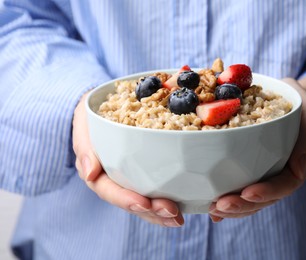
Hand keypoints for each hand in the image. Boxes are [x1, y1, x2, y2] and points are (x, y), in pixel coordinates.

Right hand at [72, 93, 183, 226]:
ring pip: (142, 203)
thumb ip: (84, 145)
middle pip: (129, 201)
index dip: (125, 199)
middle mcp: (111, 180)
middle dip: (150, 210)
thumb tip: (89, 173)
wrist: (103, 108)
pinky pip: (152, 192)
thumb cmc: (92, 115)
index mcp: (95, 171)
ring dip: (160, 213)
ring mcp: (127, 180)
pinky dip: (165, 202)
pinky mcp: (141, 175)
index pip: (108, 190)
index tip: (144, 204)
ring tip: (178, 218)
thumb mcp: (84, 122)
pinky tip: (181, 209)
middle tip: (171, 212)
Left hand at [209, 78, 305, 221]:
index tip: (247, 193)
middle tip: (219, 206)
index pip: (285, 184)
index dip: (267, 192)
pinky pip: (240, 188)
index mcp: (297, 164)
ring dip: (233, 208)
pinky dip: (226, 199)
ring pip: (251, 200)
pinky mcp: (252, 169)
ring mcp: (266, 174)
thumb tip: (301, 173)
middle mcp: (281, 174)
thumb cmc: (298, 103)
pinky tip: (209, 208)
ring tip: (212, 208)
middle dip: (243, 205)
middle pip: (264, 198)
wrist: (288, 97)